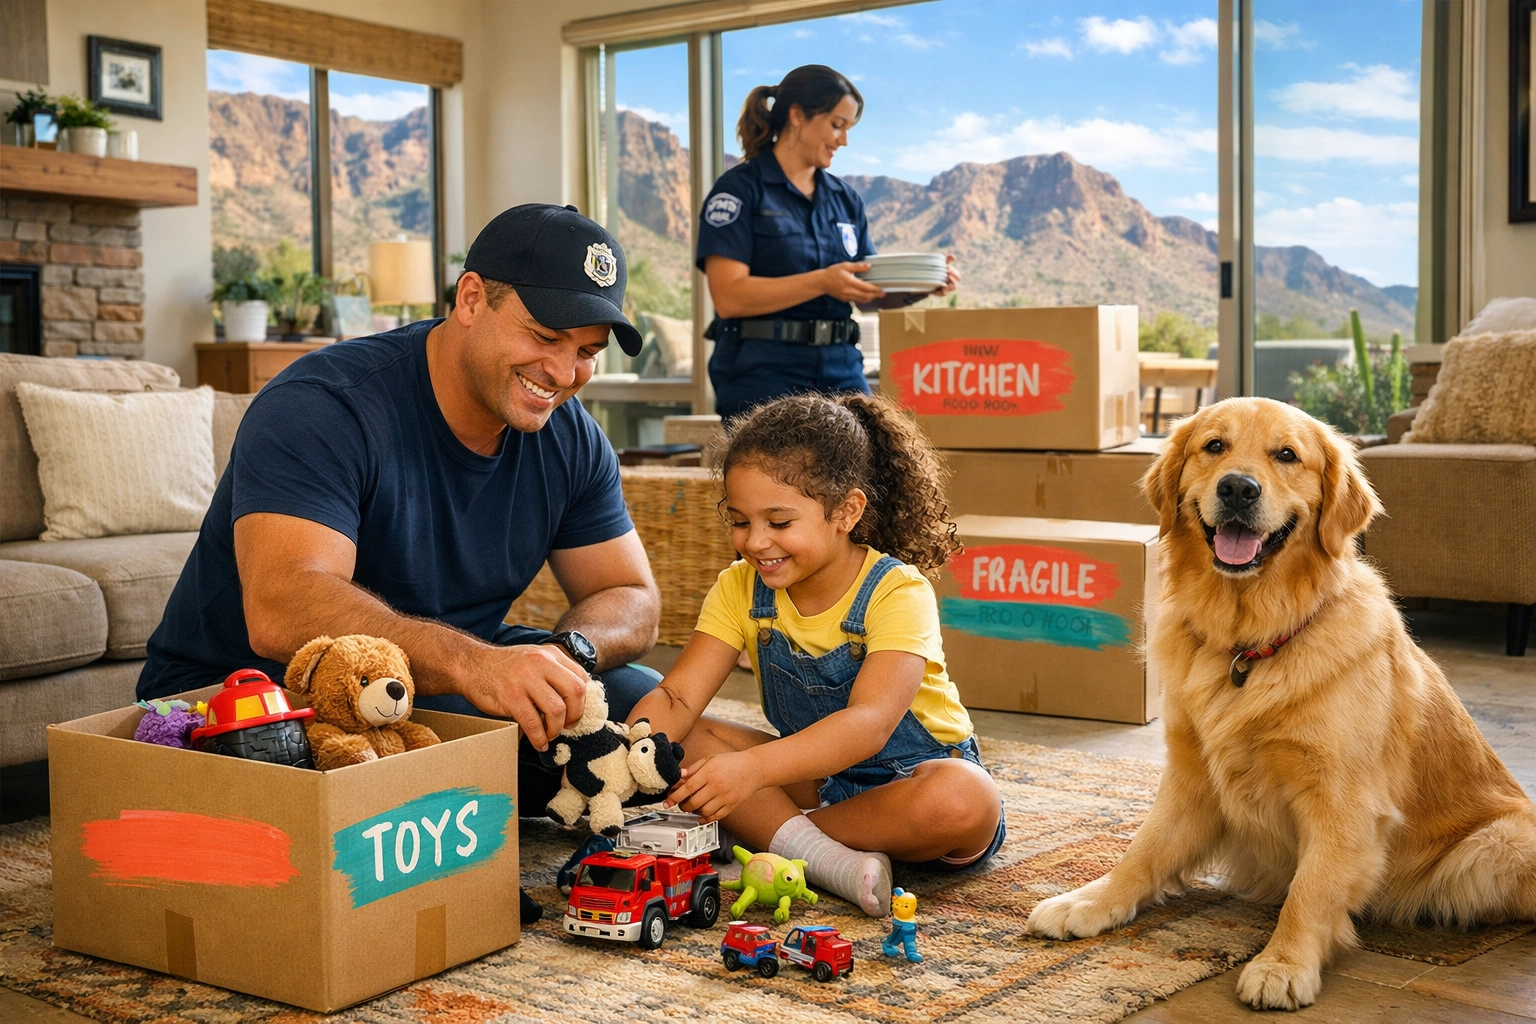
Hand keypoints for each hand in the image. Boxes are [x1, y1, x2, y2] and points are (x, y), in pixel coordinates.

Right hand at [456, 643, 588, 750]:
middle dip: (575, 714)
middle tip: (567, 725)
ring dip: (556, 729)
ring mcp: (525, 679)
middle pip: (575, 692)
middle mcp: (541, 663)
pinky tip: (539, 743)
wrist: (472, 665)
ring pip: (556, 710)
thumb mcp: (534, 658)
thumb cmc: (505, 666)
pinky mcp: (511, 697)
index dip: (583, 700)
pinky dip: (539, 738)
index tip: (576, 712)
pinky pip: (533, 723)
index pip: (581, 678)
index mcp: (550, 654)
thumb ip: (554, 672)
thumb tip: (576, 699)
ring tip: (549, 734)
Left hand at [664, 750, 760, 822]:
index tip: (667, 802)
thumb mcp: (710, 759)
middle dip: (682, 805)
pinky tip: (701, 815)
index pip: (687, 787)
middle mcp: (717, 786)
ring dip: (694, 811)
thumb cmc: (732, 762)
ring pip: (703, 811)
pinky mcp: (731, 805)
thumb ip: (693, 769)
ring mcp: (725, 797)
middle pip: (693, 802)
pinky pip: (715, 816)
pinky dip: (705, 818)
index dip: (675, 796)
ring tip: (692, 806)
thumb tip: (678, 776)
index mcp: (709, 772)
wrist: (754, 768)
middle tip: (680, 803)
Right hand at [821, 262, 885, 303]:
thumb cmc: (832, 273)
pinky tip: (866, 295)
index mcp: (849, 282)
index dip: (875, 289)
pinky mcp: (845, 299)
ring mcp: (847, 297)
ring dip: (870, 298)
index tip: (882, 289)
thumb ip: (857, 267)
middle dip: (875, 295)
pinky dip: (863, 299)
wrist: (821, 282)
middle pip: (866, 296)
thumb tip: (868, 266)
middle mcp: (849, 291)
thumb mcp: (845, 266)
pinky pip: (856, 300)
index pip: (866, 288)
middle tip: (882, 294)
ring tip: (876, 295)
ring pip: (862, 300)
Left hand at [930, 253, 959, 296]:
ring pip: (949, 290)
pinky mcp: (940, 293)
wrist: (931, 278)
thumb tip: (952, 256)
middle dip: (952, 280)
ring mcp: (946, 289)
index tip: (948, 270)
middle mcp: (951, 284)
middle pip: (954, 285)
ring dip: (948, 287)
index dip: (955, 274)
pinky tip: (939, 288)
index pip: (958, 277)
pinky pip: (942, 294)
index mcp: (953, 277)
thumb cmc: (941, 270)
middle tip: (947, 275)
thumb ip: (948, 260)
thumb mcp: (943, 264)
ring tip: (944, 284)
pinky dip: (942, 291)